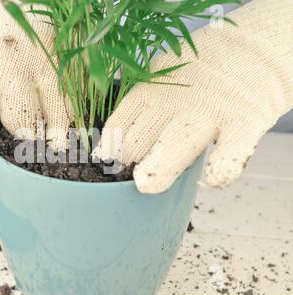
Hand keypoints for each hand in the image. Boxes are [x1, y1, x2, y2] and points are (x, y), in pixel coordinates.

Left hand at [95, 0, 292, 192]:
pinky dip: (224, 165)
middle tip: (116, 171)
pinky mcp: (243, 122)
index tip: (101, 158)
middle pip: (144, 135)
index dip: (110, 140)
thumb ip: (141, 106)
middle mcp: (175, 104)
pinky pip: (234, 149)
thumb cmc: (196, 78)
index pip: (122, 119)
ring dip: (160, 163)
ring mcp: (209, 114)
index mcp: (150, 92)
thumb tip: (109, 144)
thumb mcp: (163, 79)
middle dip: (127, 155)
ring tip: (145, 182)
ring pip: (180, 143)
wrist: (248, 56)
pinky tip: (214, 178)